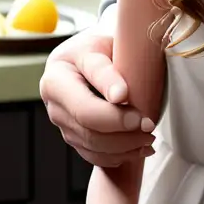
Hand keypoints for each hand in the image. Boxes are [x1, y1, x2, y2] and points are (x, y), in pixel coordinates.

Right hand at [39, 27, 154, 168]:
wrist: (92, 53)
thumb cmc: (101, 47)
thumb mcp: (104, 46)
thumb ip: (108, 70)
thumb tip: (120, 96)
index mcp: (57, 76)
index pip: (85, 105)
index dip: (115, 116)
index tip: (143, 118)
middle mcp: (54, 102)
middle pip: (87, 129)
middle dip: (123, 134)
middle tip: (150, 127)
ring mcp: (62, 121)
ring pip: (91, 145)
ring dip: (124, 148)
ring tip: (149, 139)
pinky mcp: (73, 134)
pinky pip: (93, 155)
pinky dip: (117, 156)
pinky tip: (138, 149)